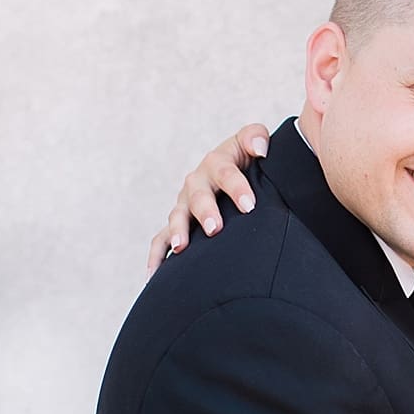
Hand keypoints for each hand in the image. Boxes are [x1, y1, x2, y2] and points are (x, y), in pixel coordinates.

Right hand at [146, 123, 270, 275]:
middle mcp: (197, 182)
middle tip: (215, 229)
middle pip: (198, 196)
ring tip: (182, 247)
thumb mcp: (251, 141)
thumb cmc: (247, 159)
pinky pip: (160, 240)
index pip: (226, 173)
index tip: (249, 206)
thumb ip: (256, 137)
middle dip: (205, 211)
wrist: (233, 172)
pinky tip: (153, 277)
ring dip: (178, 231)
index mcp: (217, 163)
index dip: (237, 188)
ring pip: (177, 216)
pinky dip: (156, 257)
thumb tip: (260, 148)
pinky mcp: (178, 223)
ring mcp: (184, 203)